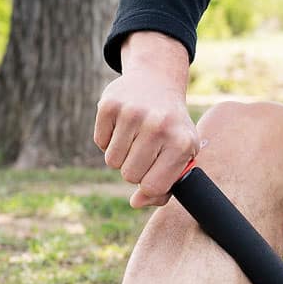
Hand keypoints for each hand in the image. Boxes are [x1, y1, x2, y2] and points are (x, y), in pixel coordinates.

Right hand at [94, 32, 199, 207]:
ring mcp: (133, 113)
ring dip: (120, 154)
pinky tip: (123, 125)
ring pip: (111, 162)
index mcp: (182, 143)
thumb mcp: (181, 154)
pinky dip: (108, 139)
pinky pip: (100, 143)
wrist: (157, 82)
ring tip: (135, 136)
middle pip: (129, 175)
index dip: (148, 184)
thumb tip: (136, 201)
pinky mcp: (110, 104)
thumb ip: (164, 186)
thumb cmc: (171, 127)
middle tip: (144, 149)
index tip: (153, 171)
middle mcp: (159, 126)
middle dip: (133, 168)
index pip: (152, 186)